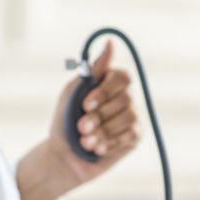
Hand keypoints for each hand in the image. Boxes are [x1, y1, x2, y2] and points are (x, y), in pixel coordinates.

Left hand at [51, 39, 139, 180]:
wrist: (64, 156)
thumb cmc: (66, 121)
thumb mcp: (73, 92)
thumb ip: (92, 70)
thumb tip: (110, 44)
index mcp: (111, 83)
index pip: (122, 77)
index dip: (104, 92)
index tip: (85, 105)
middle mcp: (126, 97)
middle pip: (126, 98)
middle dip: (100, 115)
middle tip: (81, 127)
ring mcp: (133, 116)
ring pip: (129, 117)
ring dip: (104, 131)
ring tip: (85, 142)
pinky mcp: (135, 136)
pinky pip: (131, 135)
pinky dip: (111, 142)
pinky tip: (97, 149)